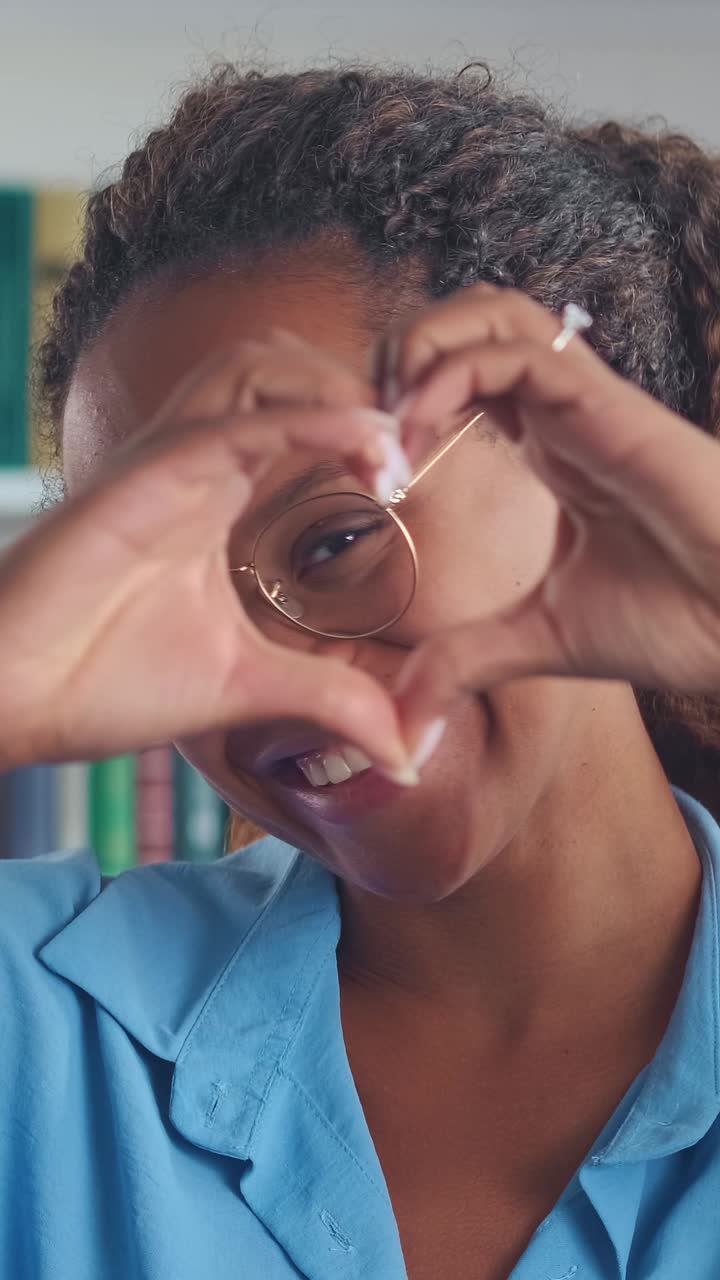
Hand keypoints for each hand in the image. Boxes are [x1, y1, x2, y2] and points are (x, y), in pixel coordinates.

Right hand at [0, 333, 413, 775]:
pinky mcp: (143, 480)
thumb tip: (407, 752)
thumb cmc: (106, 681)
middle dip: (355, 386)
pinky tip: (369, 446)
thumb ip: (331, 700)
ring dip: (334, 388)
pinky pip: (234, 425)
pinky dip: (309, 421)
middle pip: (277, 361)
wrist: (14, 701)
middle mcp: (190, 461)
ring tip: (390, 450)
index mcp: (210, 492)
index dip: (364, 426)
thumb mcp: (248, 687)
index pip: (295, 412)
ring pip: (253, 364)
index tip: (412, 478)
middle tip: (410, 450)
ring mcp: (164, 461)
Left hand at [375, 284, 719, 742]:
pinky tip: (419, 428)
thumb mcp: (538, 640)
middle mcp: (562, 412)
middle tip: (366, 423)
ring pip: (493, 311)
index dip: (406, 399)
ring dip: (424, 345)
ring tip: (389, 414)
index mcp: (550, 446)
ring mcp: (584, 402)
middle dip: (403, 352)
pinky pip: (519, 351)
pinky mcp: (607, 405)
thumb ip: (464, 660)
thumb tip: (402, 719)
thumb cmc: (671, 622)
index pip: (467, 376)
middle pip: (473, 321)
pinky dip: (453, 371)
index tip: (372, 466)